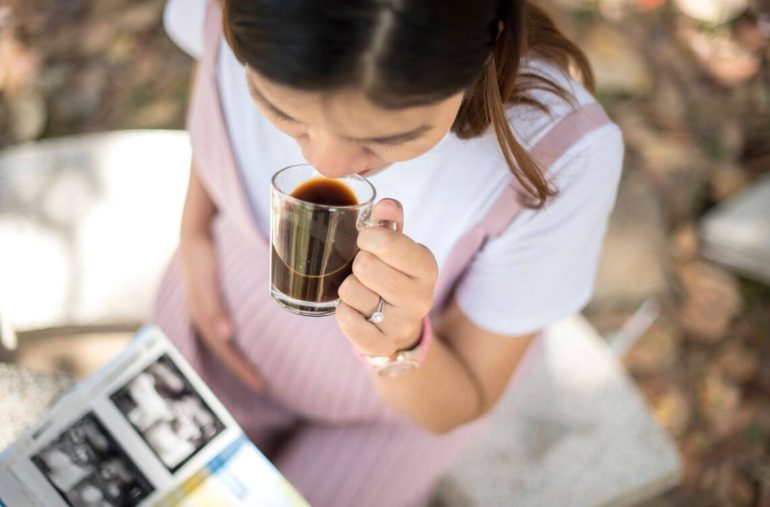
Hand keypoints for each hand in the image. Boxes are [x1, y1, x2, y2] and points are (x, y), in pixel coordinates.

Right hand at [179, 230, 264, 391]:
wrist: (194, 235)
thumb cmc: (204, 259)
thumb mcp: (207, 283)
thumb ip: (214, 307)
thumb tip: (227, 336)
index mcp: (203, 319)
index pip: (226, 352)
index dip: (242, 369)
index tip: (261, 386)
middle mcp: (204, 319)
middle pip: (225, 352)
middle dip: (243, 371)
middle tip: (264, 388)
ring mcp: (207, 313)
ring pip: (224, 344)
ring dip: (239, 360)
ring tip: (258, 375)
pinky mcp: (212, 306)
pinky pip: (225, 332)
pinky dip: (236, 344)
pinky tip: (248, 346)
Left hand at [336, 199, 437, 356]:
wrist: (400, 327)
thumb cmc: (394, 276)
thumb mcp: (398, 247)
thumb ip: (390, 222)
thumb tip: (385, 205)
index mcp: (426, 266)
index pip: (387, 242)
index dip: (366, 237)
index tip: (367, 242)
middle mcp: (421, 297)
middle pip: (364, 266)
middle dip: (357, 264)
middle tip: (366, 271)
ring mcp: (403, 324)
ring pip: (350, 291)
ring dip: (348, 289)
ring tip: (363, 292)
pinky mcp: (382, 345)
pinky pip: (346, 320)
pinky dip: (343, 313)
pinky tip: (356, 311)